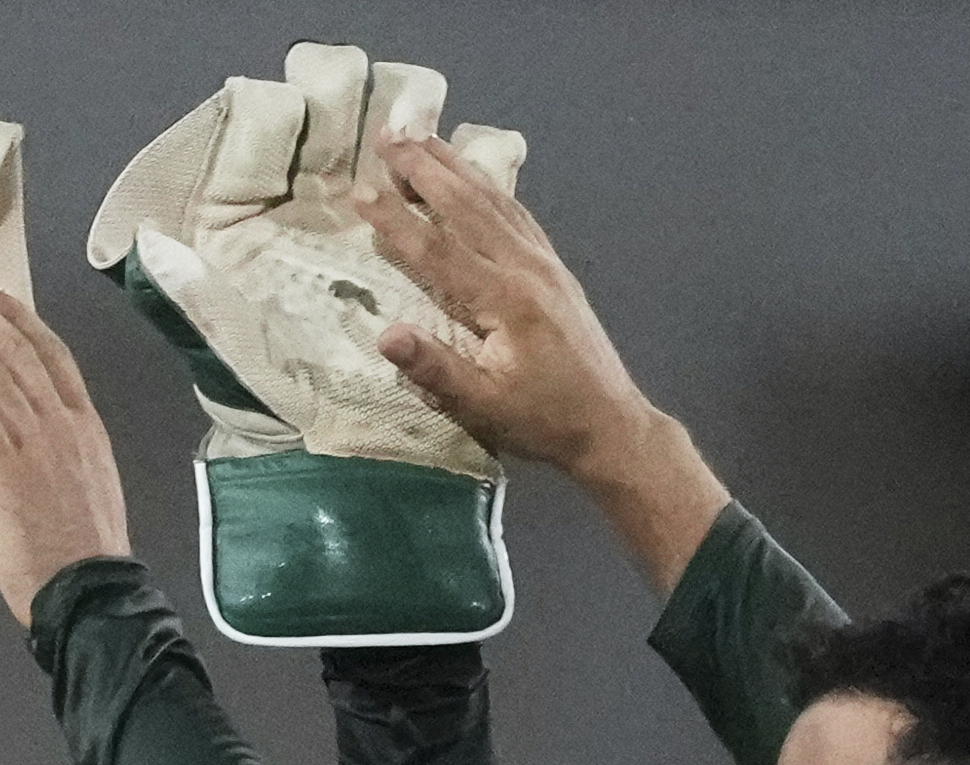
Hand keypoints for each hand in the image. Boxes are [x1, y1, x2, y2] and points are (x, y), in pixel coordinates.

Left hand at [0, 282, 133, 626]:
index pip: (52, 354)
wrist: (90, 591)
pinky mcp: (5, 472)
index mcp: (85, 426)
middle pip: (14, 350)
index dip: (19, 318)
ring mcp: (35, 445)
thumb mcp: (87, 485)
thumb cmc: (84, 552)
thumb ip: (61, 452)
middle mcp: (61, 425)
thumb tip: (34, 438)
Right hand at [353, 133, 727, 591]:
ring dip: (454, 166)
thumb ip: (435, 370)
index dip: (395, 219)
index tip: (360, 191)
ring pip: (493, 201)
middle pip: (466, 206)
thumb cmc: (542, 421)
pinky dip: (489, 187)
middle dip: (424, 168)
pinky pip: (518, 213)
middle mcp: (524, 267)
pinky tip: (474, 176)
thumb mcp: (484, 407)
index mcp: (503, 299)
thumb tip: (385, 334)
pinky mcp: (554, 268)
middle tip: (386, 136)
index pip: (437, 249)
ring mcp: (544, 263)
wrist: (610, 424)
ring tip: (421, 138)